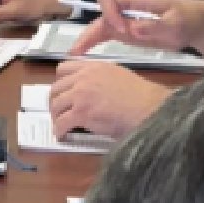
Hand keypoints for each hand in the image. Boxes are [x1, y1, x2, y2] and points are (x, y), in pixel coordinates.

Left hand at [49, 60, 168, 139]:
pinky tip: (61, 135)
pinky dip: (59, 130)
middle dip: (55, 100)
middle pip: (56, 88)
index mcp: (93, 67)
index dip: (60, 82)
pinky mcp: (81, 112)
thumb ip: (100, 79)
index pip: (64, 69)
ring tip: (60, 125)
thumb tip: (93, 92)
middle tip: (59, 111)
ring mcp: (80, 94)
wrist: (148, 107)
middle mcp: (83, 78)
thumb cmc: (140, 96)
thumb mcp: (118, 76)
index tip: (62, 91)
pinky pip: (62, 122)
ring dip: (56, 116)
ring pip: (56, 105)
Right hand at [70, 0, 203, 56]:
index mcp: (139, 1)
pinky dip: (95, 40)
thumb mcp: (178, 25)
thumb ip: (155, 27)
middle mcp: (129, 9)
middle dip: (89, 32)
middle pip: (102, 15)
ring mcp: (130, 20)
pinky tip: (84, 53)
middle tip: (77, 52)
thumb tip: (130, 29)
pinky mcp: (132, 31)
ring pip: (103, 25)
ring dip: (89, 38)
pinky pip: (110, 33)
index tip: (122, 31)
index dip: (109, 13)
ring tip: (76, 54)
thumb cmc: (193, 20)